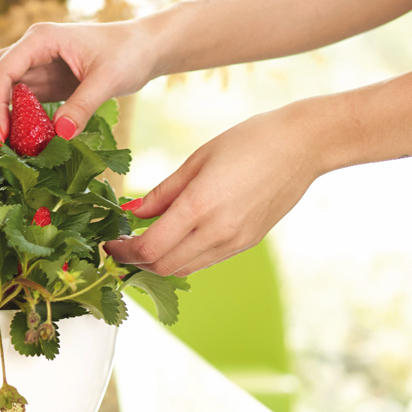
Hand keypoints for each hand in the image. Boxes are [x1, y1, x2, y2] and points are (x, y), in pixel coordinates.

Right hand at [0, 20, 159, 144]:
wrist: (144, 47)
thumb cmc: (129, 54)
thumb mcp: (108, 80)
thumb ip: (82, 106)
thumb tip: (58, 136)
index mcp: (40, 39)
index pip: (0, 70)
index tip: (2, 134)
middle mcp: (27, 48)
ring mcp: (29, 64)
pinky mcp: (36, 81)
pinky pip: (4, 95)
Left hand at [105, 105, 326, 275]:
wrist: (303, 145)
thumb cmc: (248, 142)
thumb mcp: (195, 160)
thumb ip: (161, 193)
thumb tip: (132, 212)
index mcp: (200, 207)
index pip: (149, 248)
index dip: (122, 251)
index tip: (108, 242)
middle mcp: (219, 232)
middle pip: (163, 266)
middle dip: (135, 262)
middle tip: (119, 246)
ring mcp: (236, 242)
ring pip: (185, 269)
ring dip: (158, 263)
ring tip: (141, 244)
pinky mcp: (248, 243)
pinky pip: (206, 261)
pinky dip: (182, 257)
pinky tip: (173, 239)